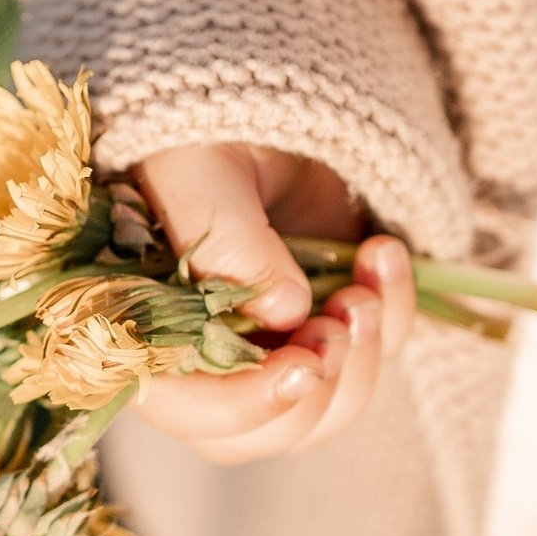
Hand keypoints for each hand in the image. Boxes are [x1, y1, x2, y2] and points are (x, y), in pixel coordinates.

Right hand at [130, 143, 414, 464]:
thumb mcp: (199, 169)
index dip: (243, 404)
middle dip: (316, 389)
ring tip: (368, 280)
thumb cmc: (200, 130)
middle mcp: (198, 357)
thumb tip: (287, 312)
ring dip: (362, 362)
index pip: (183, 408)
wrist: (257, 102)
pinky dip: (393, 319)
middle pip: (257, 433)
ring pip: (319, 416)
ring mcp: (266, 351)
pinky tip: (384, 253)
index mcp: (143, 328)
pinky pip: (369, 363)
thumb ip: (228, 240)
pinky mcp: (323, 330)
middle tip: (346, 313)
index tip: (302, 365)